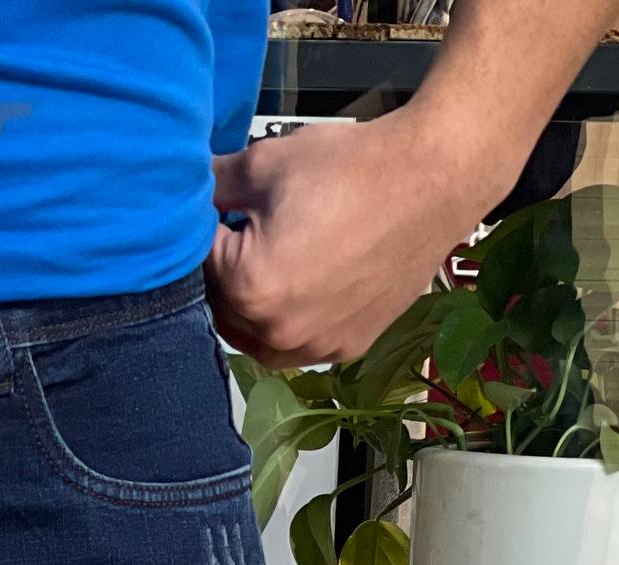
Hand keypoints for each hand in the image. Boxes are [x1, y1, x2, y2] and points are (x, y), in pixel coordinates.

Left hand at [207, 113, 499, 368]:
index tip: (223, 214)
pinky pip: (300, 345)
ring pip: (258, 337)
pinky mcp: (347, 348)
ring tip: (279, 258)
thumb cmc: (356, 168)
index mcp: (251, 286)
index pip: (197, 268)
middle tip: (251, 234)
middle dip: (228, 274)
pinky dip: (293, 320)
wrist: (434, 179)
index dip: (205, 235)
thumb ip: (214, 184)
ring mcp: (316, 346)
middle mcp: (280, 330)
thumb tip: (184, 189)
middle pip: (223, 310)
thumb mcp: (269, 163)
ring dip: (255, 306)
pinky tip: (309, 281)